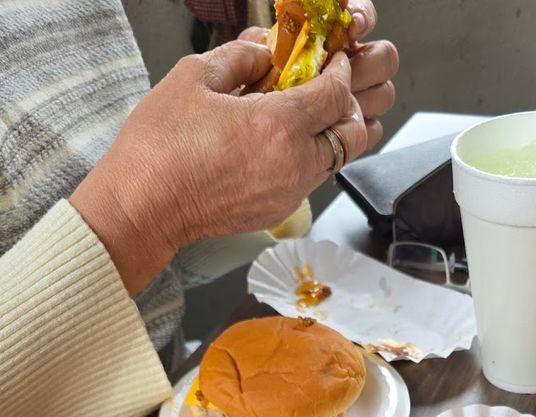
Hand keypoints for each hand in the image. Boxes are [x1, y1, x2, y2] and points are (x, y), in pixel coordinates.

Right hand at [70, 9, 396, 295]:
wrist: (145, 208)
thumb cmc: (160, 150)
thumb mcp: (193, 78)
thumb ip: (237, 56)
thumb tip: (262, 50)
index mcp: (279, 124)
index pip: (336, 94)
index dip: (339, 73)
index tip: (333, 62)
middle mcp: (295, 163)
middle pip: (353, 135)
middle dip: (349, 109)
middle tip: (331, 93)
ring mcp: (290, 192)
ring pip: (336, 161)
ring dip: (330, 137)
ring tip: (304, 118)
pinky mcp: (279, 211)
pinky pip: (311, 181)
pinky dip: (309, 160)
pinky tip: (280, 146)